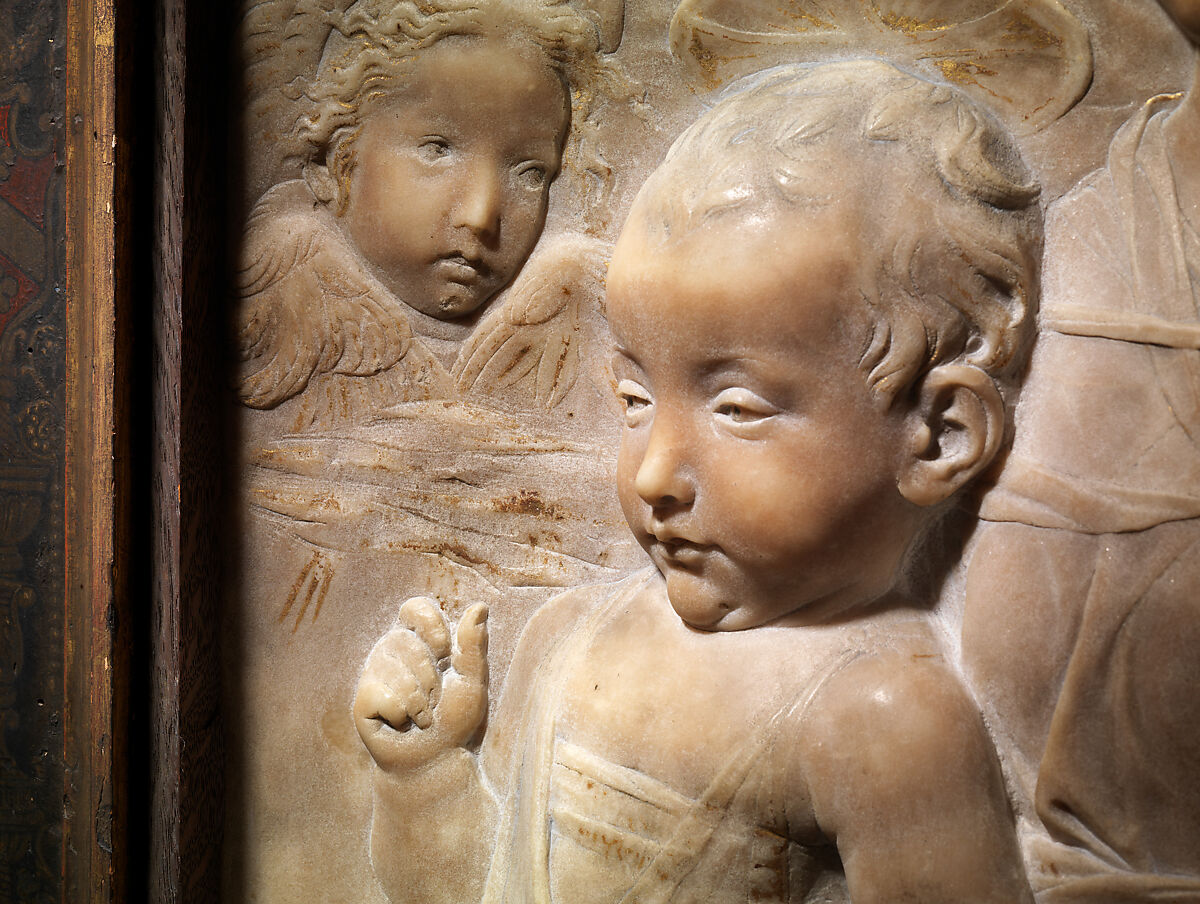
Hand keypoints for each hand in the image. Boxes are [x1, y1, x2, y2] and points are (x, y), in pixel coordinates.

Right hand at [354, 598, 488, 772]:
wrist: (438, 759)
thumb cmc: (457, 717)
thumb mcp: (473, 679)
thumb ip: (473, 644)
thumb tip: (480, 606)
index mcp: (418, 638)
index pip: (414, 608)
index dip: (429, 625)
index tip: (445, 651)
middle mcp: (392, 650)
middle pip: (408, 642)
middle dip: (432, 678)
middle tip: (436, 699)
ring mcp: (374, 674)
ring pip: (398, 674)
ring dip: (421, 702)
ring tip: (423, 715)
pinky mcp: (363, 700)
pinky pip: (384, 696)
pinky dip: (403, 715)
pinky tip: (403, 724)